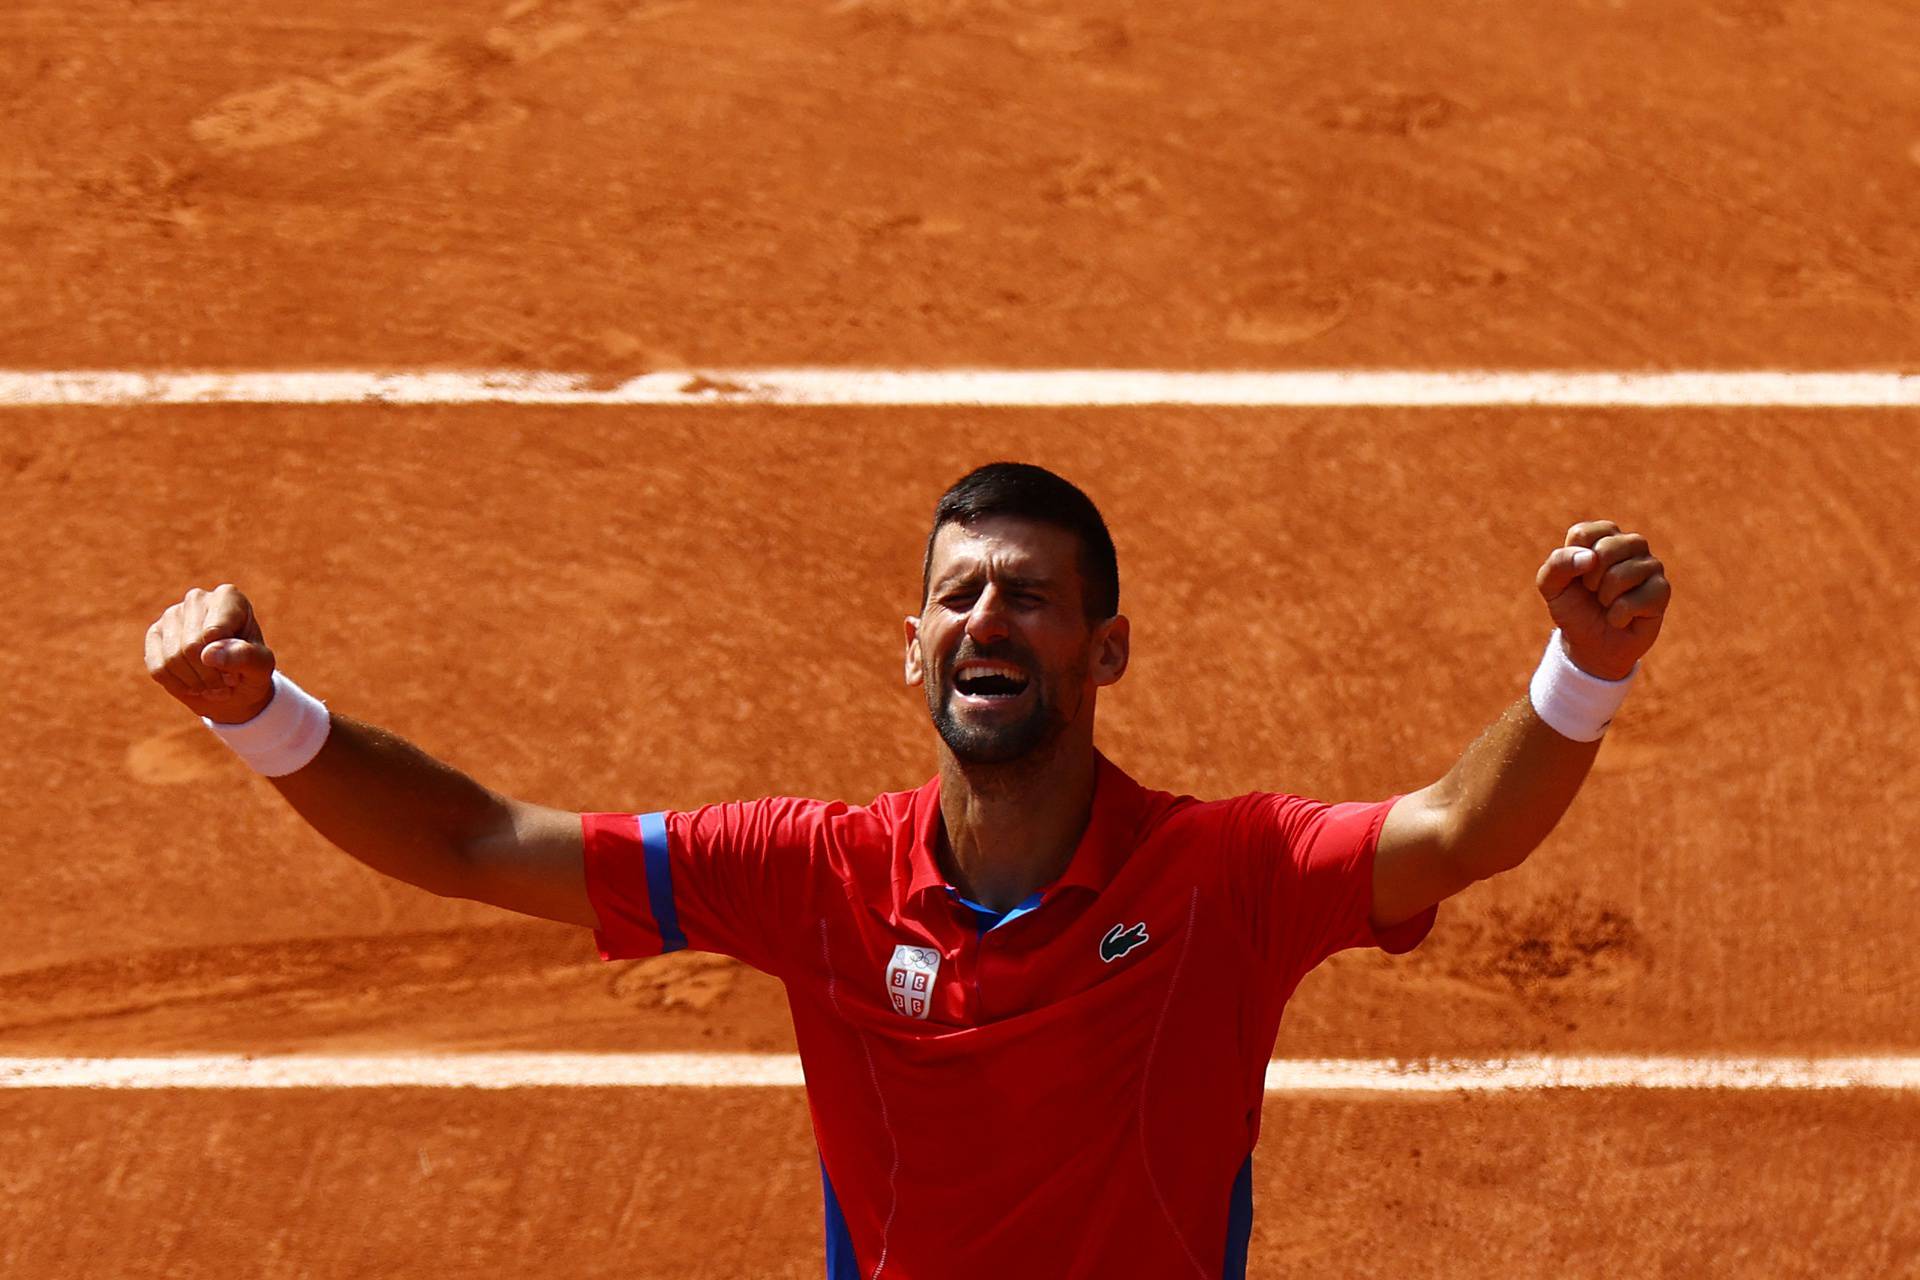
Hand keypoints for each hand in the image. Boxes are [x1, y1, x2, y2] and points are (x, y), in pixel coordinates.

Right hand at [143, 584, 277, 723]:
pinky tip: (192, 684)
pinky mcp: (155, 634)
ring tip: (211, 684)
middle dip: (209, 676)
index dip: (225, 662)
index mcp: (227, 597)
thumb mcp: (261, 666)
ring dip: (194, 683)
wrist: (234, 689)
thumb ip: (244, 657)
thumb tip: (208, 654)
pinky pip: (158, 668)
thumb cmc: (251, 670)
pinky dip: (177, 685)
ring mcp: (172, 615)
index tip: (239, 671)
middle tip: (224, 683)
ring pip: (172, 659)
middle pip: (191, 647)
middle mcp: (197, 599)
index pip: (214, 632)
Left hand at [1533, 521, 1669, 680]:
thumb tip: (1591, 557)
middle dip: (1590, 580)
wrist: (1591, 644)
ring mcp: (1650, 565)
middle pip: (1604, 550)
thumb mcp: (1551, 586)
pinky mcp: (1662, 589)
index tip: (1576, 577)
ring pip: (1621, 575)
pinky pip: (1637, 599)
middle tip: (1593, 592)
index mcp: (1601, 535)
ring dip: (1605, 599)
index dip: (1571, 562)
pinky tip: (1622, 617)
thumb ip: (1558, 563)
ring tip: (1608, 604)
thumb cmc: (1573, 607)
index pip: (1583, 534)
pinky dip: (1620, 615)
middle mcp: (1630, 543)